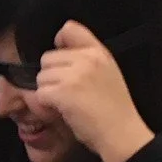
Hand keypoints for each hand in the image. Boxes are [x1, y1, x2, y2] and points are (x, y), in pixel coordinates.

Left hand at [35, 21, 153, 161]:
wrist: (121, 133)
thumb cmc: (114, 108)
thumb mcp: (107, 72)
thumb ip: (87, 59)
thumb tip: (59, 49)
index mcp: (99, 51)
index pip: (69, 28)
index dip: (59, 43)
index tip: (62, 59)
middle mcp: (86, 58)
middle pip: (47, 57)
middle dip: (51, 75)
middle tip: (66, 92)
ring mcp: (73, 75)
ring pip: (41, 76)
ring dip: (48, 91)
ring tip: (65, 103)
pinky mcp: (62, 92)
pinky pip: (40, 93)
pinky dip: (46, 105)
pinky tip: (61, 111)